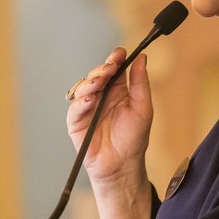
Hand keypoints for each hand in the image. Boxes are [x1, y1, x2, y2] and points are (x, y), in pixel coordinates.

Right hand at [66, 47, 153, 185]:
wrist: (123, 165)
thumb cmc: (134, 139)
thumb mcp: (143, 108)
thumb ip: (140, 83)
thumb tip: (142, 58)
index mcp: (117, 91)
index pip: (114, 70)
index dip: (115, 59)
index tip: (120, 52)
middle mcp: (101, 96)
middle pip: (97, 76)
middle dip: (102, 69)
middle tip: (110, 67)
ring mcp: (87, 108)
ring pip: (83, 88)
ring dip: (91, 82)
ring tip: (99, 82)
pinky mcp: (76, 122)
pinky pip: (75, 109)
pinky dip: (81, 103)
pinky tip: (90, 100)